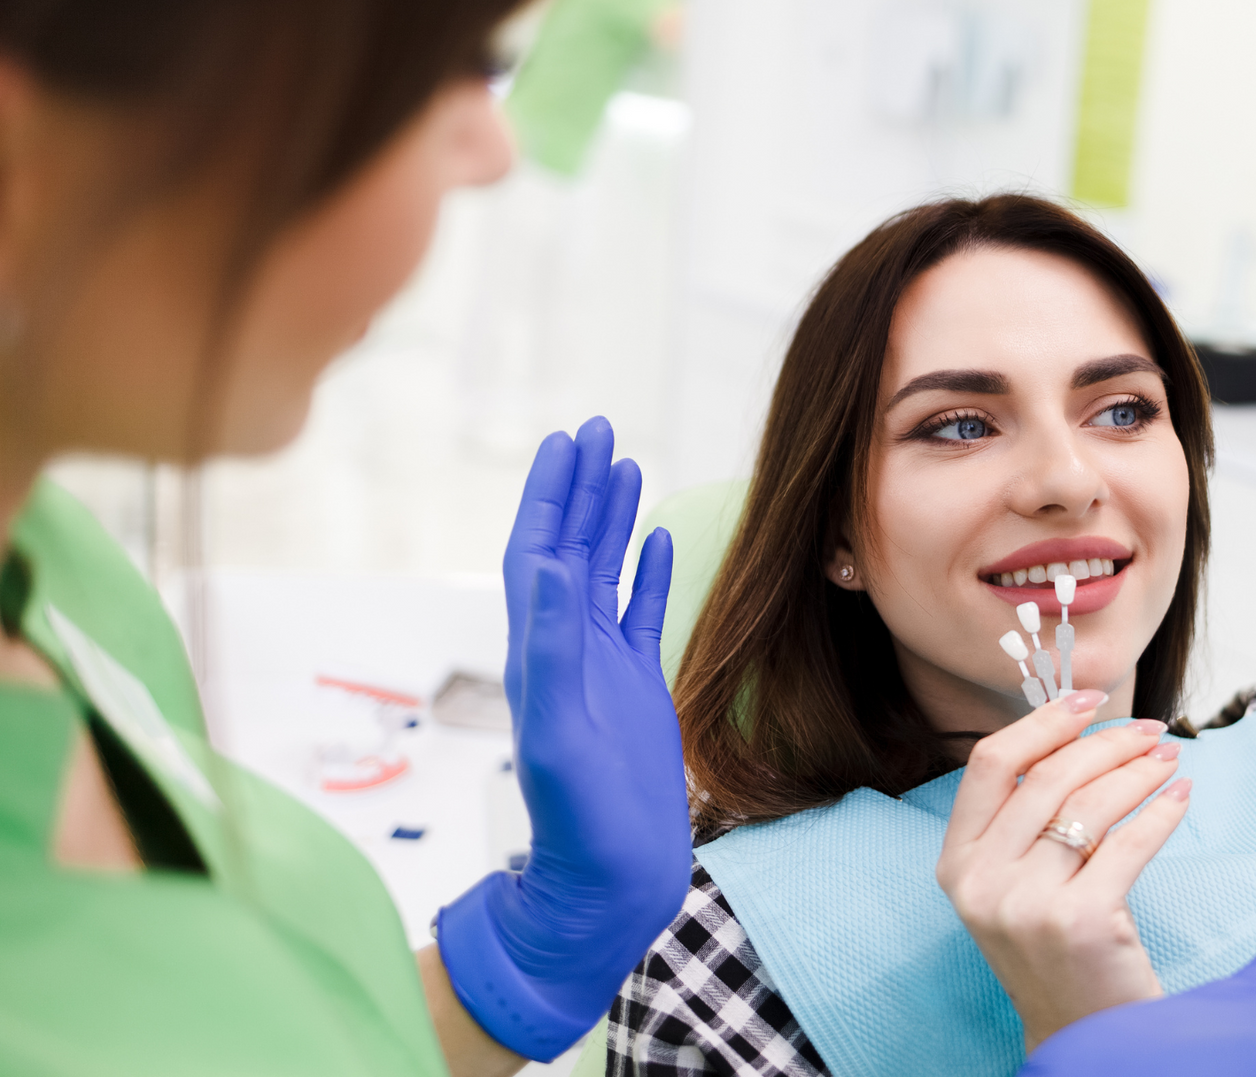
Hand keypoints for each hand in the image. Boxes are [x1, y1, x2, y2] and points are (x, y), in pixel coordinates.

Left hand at [436, 418, 691, 1061]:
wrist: (606, 884)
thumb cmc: (580, 826)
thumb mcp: (562, 736)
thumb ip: (555, 653)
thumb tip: (553, 569)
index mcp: (538, 654)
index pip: (537, 553)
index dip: (548, 496)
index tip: (566, 441)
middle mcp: (565, 651)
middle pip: (569, 548)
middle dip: (579, 488)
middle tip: (597, 428)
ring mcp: (602, 669)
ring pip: (604, 573)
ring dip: (610, 519)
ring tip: (625, 462)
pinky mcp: (638, 691)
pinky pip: (641, 615)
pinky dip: (649, 573)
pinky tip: (659, 539)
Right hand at [937, 688, 1190, 1048]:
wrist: (1085, 1037)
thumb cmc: (1059, 949)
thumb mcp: (1016, 882)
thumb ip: (1026, 818)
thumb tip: (1075, 731)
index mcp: (957, 864)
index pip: (990, 764)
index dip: (1042, 722)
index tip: (1087, 699)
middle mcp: (981, 883)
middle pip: (1047, 776)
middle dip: (1107, 742)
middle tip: (1150, 731)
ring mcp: (1026, 904)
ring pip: (1090, 804)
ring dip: (1139, 771)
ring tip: (1170, 760)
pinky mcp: (1079, 922)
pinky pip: (1128, 843)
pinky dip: (1162, 812)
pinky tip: (1180, 798)